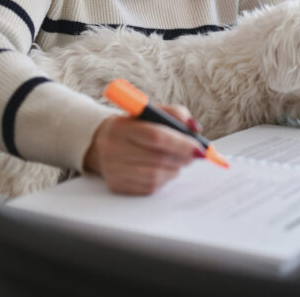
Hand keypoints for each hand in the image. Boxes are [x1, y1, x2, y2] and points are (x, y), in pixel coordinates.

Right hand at [83, 105, 203, 194]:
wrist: (100, 142)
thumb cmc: (133, 126)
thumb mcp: (151, 112)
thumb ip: (175, 114)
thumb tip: (195, 129)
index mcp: (122, 127)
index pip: (156, 137)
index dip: (181, 143)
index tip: (199, 147)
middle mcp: (114, 149)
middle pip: (159, 159)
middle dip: (183, 158)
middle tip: (194, 154)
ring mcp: (114, 170)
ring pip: (156, 176)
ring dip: (175, 169)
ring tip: (177, 160)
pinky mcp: (117, 185)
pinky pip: (149, 187)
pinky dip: (163, 179)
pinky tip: (164, 169)